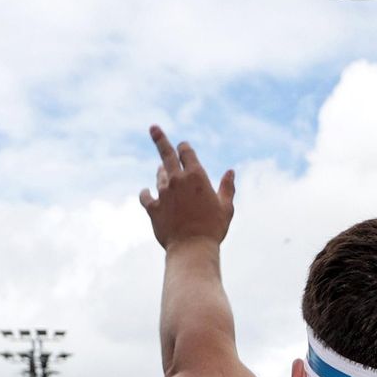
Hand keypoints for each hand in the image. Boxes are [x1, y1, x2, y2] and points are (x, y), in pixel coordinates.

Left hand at [138, 125, 235, 250]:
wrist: (192, 248)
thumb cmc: (213, 228)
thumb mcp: (226, 207)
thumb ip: (227, 188)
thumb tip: (231, 171)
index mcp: (197, 176)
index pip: (187, 152)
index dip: (185, 148)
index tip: (184, 147)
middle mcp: (177, 180)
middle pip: (166, 154)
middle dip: (160, 139)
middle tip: (153, 128)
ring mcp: (163, 193)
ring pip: (159, 176)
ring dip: (161, 172)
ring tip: (162, 170)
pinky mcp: (153, 208)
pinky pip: (146, 196)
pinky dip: (146, 193)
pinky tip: (146, 192)